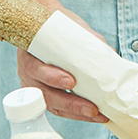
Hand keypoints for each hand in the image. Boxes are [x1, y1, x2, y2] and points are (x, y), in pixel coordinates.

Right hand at [17, 8, 108, 122]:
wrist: (43, 24)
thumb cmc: (54, 25)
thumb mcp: (68, 26)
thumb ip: (87, 38)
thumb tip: (110, 53)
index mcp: (29, 53)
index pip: (36, 68)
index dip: (52, 77)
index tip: (71, 82)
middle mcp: (27, 73)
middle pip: (45, 94)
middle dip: (70, 104)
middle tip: (91, 108)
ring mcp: (33, 86)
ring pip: (52, 105)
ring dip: (75, 113)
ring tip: (96, 115)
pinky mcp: (42, 95)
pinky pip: (57, 107)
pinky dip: (74, 113)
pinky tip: (91, 115)